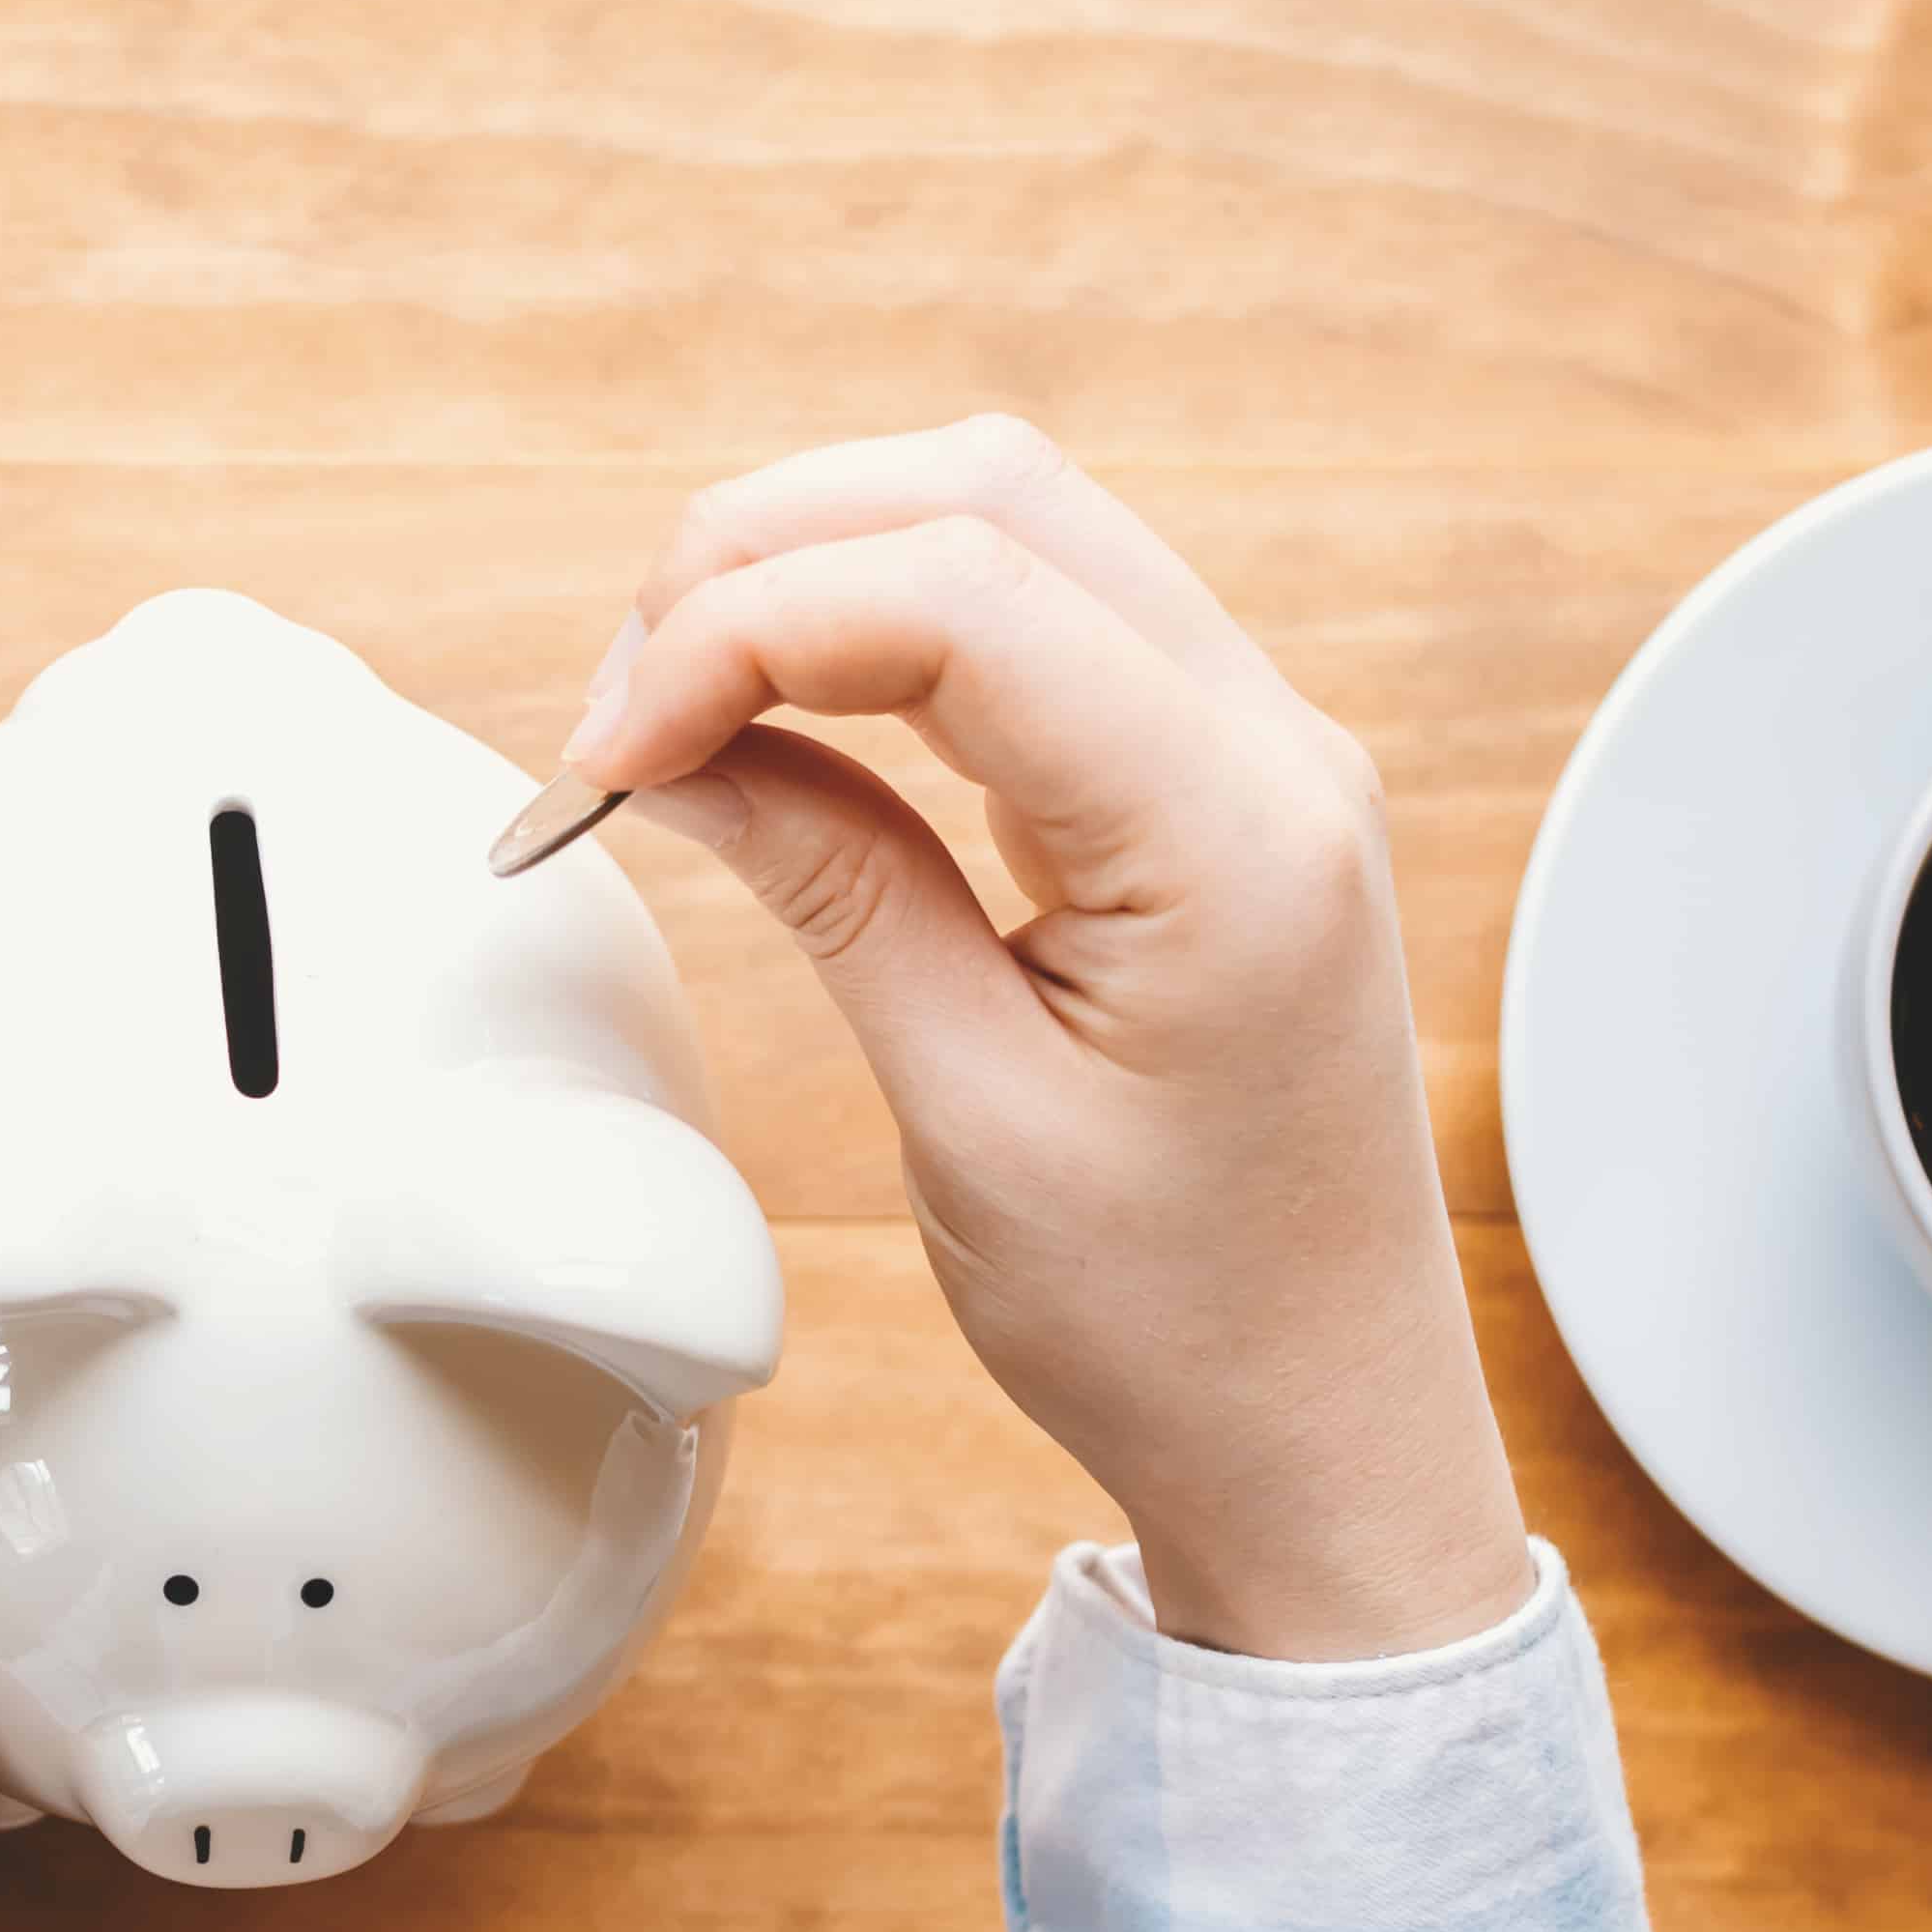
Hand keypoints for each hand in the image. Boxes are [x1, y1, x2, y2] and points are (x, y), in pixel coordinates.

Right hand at [568, 415, 1530, 1662]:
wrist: (1325, 1434)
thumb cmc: (1176, 1324)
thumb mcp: (969, 1116)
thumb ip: (833, 886)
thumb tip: (676, 740)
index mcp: (1237, 838)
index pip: (960, 597)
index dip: (740, 627)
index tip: (606, 755)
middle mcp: (1277, 748)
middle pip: (987, 497)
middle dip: (763, 557)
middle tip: (621, 716)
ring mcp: (1260, 748)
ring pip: (1014, 524)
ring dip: (818, 571)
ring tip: (678, 715)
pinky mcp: (1215, 779)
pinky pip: (1044, 617)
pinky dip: (887, 627)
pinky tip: (781, 722)